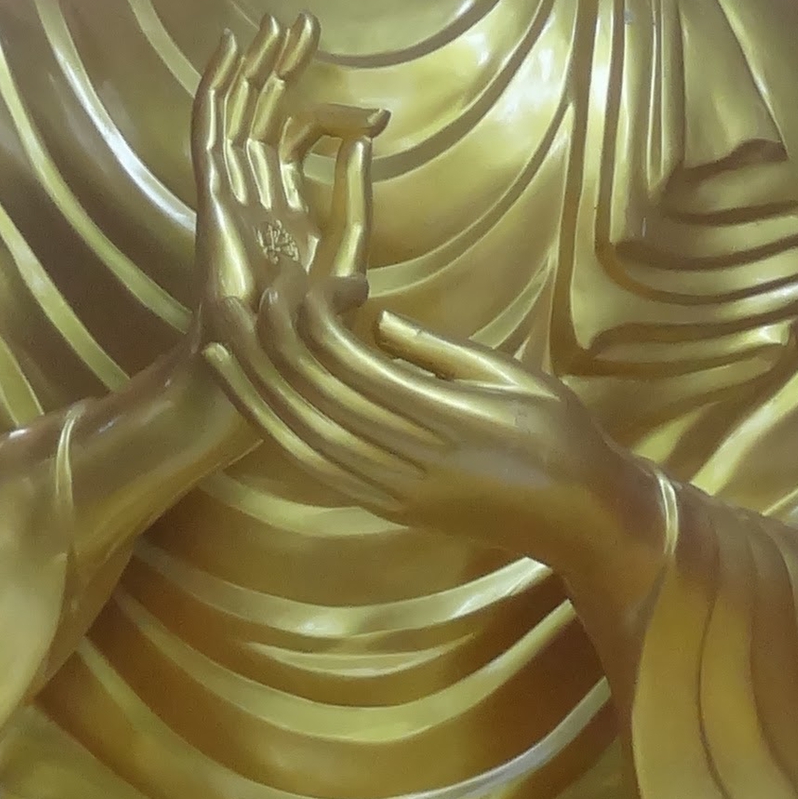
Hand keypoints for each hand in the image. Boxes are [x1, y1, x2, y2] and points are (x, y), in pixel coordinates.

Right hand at [187, 14, 384, 406]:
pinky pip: (208, 131)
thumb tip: (366, 144)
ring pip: (238, 111)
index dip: (339, 116)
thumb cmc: (299, 326)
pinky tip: (227, 51)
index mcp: (285, 201)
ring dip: (252, 66)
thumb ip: (356, 205)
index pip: (304, 136)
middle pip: (265, 110)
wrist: (257, 362)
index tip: (380, 116)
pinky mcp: (209, 194)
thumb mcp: (345, 258)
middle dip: (283, 64)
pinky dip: (215, 89)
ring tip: (271, 22)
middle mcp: (254, 188)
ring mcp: (228, 189)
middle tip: (304, 20)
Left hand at [215, 286, 670, 631]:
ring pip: (304, 439)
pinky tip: (256, 409)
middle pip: (314, 398)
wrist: (579, 516)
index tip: (294, 282)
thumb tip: (372, 316)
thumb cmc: (557, 433)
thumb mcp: (510, 375)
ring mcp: (395, 492)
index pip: (351, 364)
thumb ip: (439, 350)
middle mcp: (409, 459)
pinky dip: (281, 437)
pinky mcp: (391, 510)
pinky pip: (321, 473)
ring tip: (217, 351)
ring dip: (255, 394)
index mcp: (442, 416)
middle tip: (228, 305)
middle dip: (264, 349)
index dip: (311, 320)